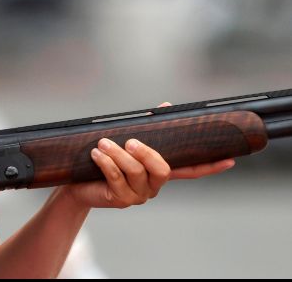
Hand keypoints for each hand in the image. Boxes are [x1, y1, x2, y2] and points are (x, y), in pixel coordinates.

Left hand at [64, 103, 234, 208]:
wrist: (76, 184)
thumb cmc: (102, 160)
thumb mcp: (123, 142)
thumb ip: (146, 128)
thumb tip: (167, 106)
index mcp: (157, 171)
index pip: (190, 170)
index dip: (210, 166)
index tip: (230, 159)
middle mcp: (152, 186)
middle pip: (162, 170)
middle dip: (146, 153)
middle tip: (129, 141)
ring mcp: (137, 195)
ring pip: (136, 173)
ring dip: (118, 155)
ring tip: (102, 144)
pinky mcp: (119, 199)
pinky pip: (116, 179)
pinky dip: (106, 164)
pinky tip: (96, 154)